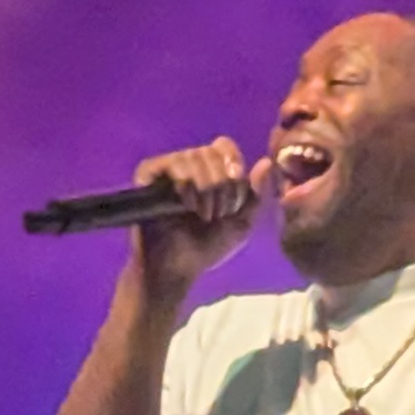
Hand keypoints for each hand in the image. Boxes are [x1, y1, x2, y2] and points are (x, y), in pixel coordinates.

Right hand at [124, 135, 265, 307]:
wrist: (177, 268)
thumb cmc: (206, 248)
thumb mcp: (242, 222)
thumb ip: (255, 193)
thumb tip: (267, 162)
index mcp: (209, 170)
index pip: (224, 146)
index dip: (234, 168)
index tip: (234, 200)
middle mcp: (188, 164)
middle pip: (212, 151)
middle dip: (222, 185)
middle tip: (216, 214)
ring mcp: (167, 167)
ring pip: (195, 156)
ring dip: (205, 190)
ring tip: (201, 215)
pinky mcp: (147, 173)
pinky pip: (173, 162)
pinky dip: (186, 185)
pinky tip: (184, 206)